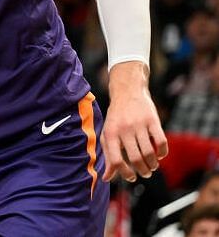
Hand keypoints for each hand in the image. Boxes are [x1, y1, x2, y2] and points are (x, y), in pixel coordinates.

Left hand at [102, 61, 168, 182]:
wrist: (126, 92)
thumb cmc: (116, 118)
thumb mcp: (108, 134)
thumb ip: (108, 156)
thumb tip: (106, 178)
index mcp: (110, 134)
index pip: (117, 160)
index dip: (125, 173)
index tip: (132, 177)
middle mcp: (124, 129)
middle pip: (135, 159)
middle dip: (142, 171)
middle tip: (146, 173)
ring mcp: (139, 124)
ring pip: (149, 152)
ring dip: (153, 164)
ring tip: (152, 166)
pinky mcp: (152, 120)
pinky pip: (161, 141)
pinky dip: (163, 152)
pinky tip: (160, 155)